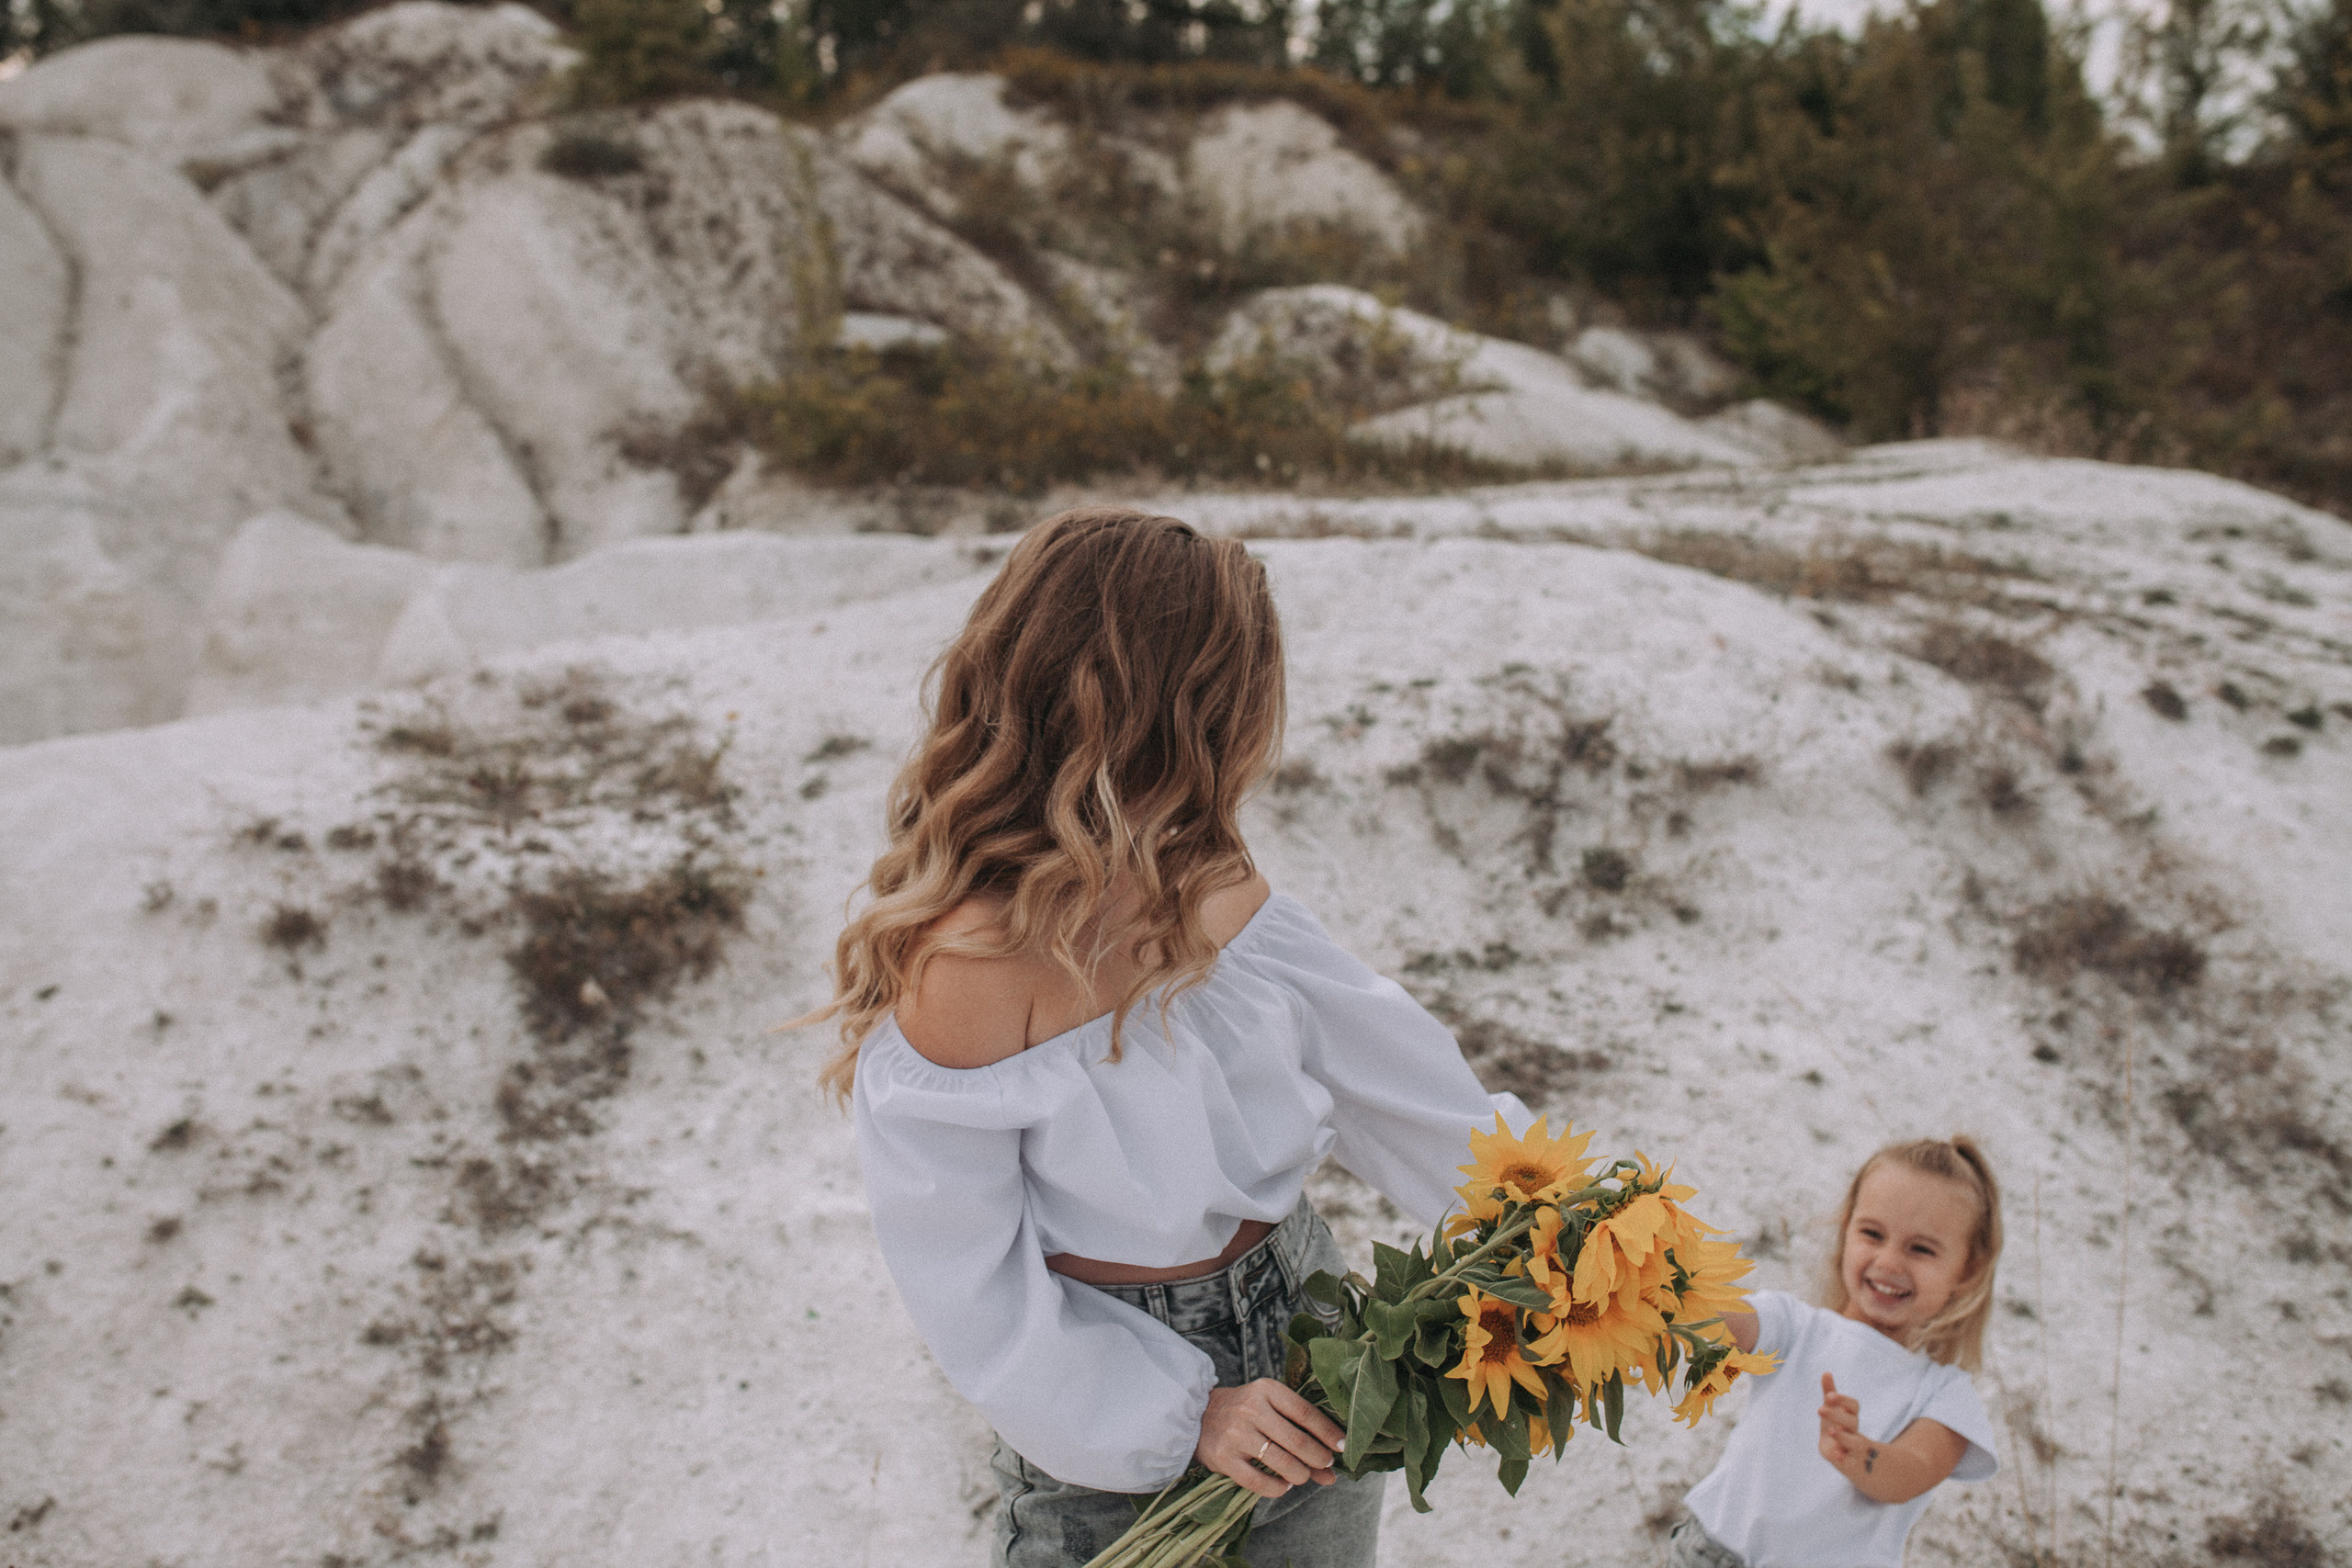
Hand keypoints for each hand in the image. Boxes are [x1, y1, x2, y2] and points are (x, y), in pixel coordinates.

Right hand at [1195, 1381, 1344, 1498]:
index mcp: (1266, 1390)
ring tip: (1303, 1475)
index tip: (1343, 1446)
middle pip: (1297, 1440)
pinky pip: (1260, 1482)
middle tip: (1325, 1465)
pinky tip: (1284, 1485)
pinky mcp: (1224, 1459)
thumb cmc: (1244, 1411)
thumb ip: (1299, 1432)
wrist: (1197, 1416)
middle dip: (1318, 1458)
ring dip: (1301, 1475)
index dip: (1328, 1432)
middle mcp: (1251, 1410)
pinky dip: (1278, 1488)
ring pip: (1282, 1463)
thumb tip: (1332, 1471)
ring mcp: (1236, 1435)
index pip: (1305, 1412)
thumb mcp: (1269, 1408)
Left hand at [1817, 1373, 1875, 1476]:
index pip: (1853, 1406)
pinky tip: (1835, 1455)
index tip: (1827, 1396)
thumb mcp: (1832, 1413)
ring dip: (1843, 1436)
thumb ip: (1830, 1394)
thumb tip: (1826, 1372)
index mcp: (1850, 1417)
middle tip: (1819, 1409)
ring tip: (1831, 1430)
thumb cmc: (1838, 1430)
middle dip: (1837, 1415)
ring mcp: (1855, 1449)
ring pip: (1856, 1442)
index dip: (1842, 1400)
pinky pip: (1851, 1463)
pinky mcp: (1850, 1464)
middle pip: (1851, 1422)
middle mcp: (1854, 1432)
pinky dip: (1844, 1459)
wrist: (1850, 1459)